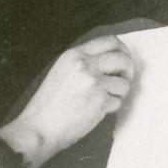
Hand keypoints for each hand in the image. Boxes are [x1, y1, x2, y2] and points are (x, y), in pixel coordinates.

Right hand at [0, 35, 135, 167]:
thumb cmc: (49, 104)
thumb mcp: (62, 70)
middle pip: (122, 59)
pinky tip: (97, 111)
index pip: (109, 40)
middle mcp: (85, 65)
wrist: (39, 127)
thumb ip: (84, 62)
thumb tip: (113, 60)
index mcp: (74, 54)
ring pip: (124, 83)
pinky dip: (112, 107)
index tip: (124, 61)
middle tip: (122, 82)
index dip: (123, 50)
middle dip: (128, 71)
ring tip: (104, 100)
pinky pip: (118, 101)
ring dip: (119, 94)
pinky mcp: (100, 101)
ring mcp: (93, 82)